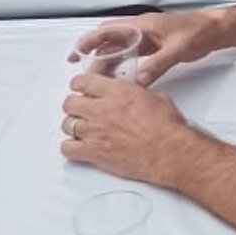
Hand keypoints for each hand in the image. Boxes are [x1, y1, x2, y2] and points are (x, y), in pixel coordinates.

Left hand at [61, 73, 190, 183]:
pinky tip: (79, 146)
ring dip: (74, 126)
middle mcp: (102, 109)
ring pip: (67, 124)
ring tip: (83, 129)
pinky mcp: (93, 152)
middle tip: (82, 109)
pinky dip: (70, 147)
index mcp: (118, 92)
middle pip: (70, 102)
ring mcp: (95, 131)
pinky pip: (67, 148)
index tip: (81, 88)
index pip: (83, 81)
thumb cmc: (166, 128)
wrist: (169, 152)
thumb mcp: (156, 98)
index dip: (80, 84)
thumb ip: (137, 93)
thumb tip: (135, 93)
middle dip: (75, 105)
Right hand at [70, 8, 222, 84]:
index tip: (77, 52)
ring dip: (107, 61)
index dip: (91, 40)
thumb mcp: (178, 49)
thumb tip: (137, 82)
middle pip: (110, 40)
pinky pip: (131, 56)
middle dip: (93, 53)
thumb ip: (157, 64)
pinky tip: (116, 79)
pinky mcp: (153, 47)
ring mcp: (147, 38)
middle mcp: (142, 29)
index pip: (110, 30)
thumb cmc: (199, 33)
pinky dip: (121, 65)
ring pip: (120, 49)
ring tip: (94, 79)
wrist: (216, 31)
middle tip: (79, 70)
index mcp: (144, 24)